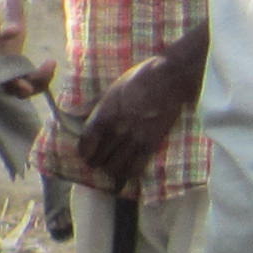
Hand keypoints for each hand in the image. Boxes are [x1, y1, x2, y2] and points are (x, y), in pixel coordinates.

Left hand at [77, 45, 200, 191]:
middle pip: (100, 157)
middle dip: (97, 163)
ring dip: (112, 170)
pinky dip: (129, 174)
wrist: (167, 79)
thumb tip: (95, 122)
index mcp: (104, 114)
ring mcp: (134, 138)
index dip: (84, 152)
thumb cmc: (139, 78)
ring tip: (112, 170)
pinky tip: (127, 174)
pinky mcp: (151, 143)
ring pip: (116, 166)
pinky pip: (136, 166)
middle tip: (98, 164)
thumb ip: (103, 110)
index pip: (86, 142)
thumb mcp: (112, 91)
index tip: (85, 155)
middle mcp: (116, 130)